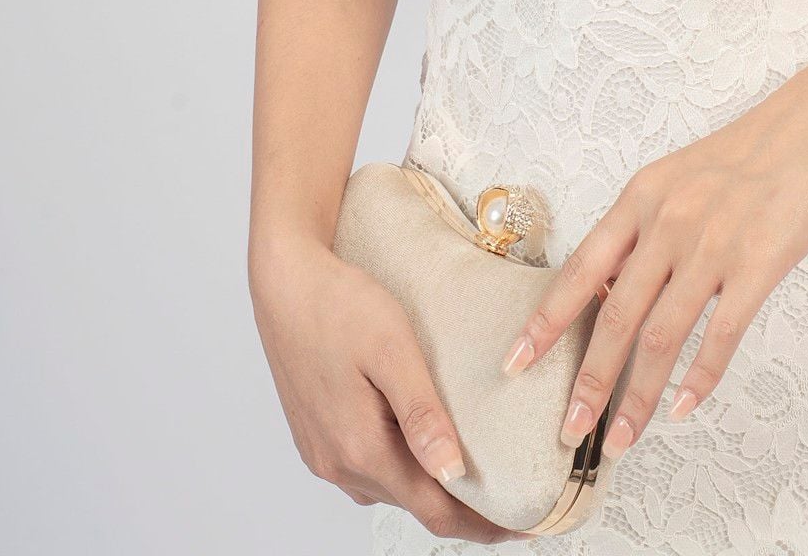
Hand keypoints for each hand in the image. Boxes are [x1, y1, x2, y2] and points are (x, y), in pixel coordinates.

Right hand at [251, 233, 533, 542]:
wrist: (285, 282)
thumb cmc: (338, 304)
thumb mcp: (392, 349)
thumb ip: (421, 414)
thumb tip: (452, 472)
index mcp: (360, 448)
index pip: (434, 510)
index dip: (481, 524)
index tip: (522, 525)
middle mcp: (338, 464)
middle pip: (413, 503)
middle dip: (462, 506)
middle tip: (509, 494)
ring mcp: (322, 454)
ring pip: (390, 487)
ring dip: (429, 486)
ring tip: (473, 469)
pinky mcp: (316, 437)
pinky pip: (367, 469)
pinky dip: (401, 467)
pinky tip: (419, 442)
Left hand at [497, 64, 807, 466]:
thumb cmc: (746, 154)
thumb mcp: (677, 177)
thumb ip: (645, 229)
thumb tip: (610, 287)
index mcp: (641, 198)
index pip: (581, 269)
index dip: (546, 320)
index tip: (515, 362)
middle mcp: (669, 222)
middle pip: (616, 315)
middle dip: (588, 381)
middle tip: (569, 431)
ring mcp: (713, 245)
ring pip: (662, 337)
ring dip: (638, 397)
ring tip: (623, 439)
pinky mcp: (758, 264)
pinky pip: (720, 335)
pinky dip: (699, 379)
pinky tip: (683, 408)